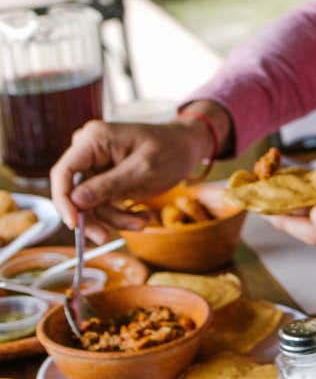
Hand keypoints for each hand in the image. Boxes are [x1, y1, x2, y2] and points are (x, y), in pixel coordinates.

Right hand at [50, 117, 214, 242]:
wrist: (189, 147)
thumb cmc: (172, 149)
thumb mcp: (143, 168)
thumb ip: (109, 184)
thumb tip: (75, 200)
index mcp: (93, 140)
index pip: (63, 172)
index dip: (63, 200)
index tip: (73, 225)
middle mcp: (89, 152)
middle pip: (74, 193)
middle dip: (93, 217)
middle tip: (104, 238)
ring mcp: (97, 167)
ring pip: (90, 204)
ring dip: (115, 218)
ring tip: (143, 221)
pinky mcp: (106, 181)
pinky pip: (104, 205)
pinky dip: (121, 215)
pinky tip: (143, 216)